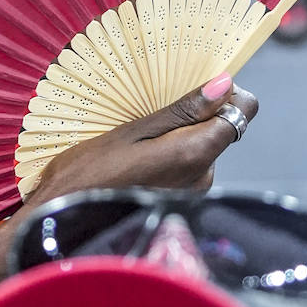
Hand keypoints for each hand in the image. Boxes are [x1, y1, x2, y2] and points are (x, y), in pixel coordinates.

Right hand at [24, 74, 258, 211]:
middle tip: (150, 109)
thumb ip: (182, 110)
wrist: (64, 221)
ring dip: (177, 136)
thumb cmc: (88, 174)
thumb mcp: (131, 131)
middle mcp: (203, 176)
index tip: (194, 86)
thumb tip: (225, 84)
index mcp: (195, 154)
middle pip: (218, 128)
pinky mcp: (180, 202)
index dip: (225, 93)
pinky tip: (135, 159)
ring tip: (135, 138)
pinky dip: (168, 156)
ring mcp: (193, 193)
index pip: (243, 111)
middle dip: (193, 116)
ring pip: (199, 147)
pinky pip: (185, 166)